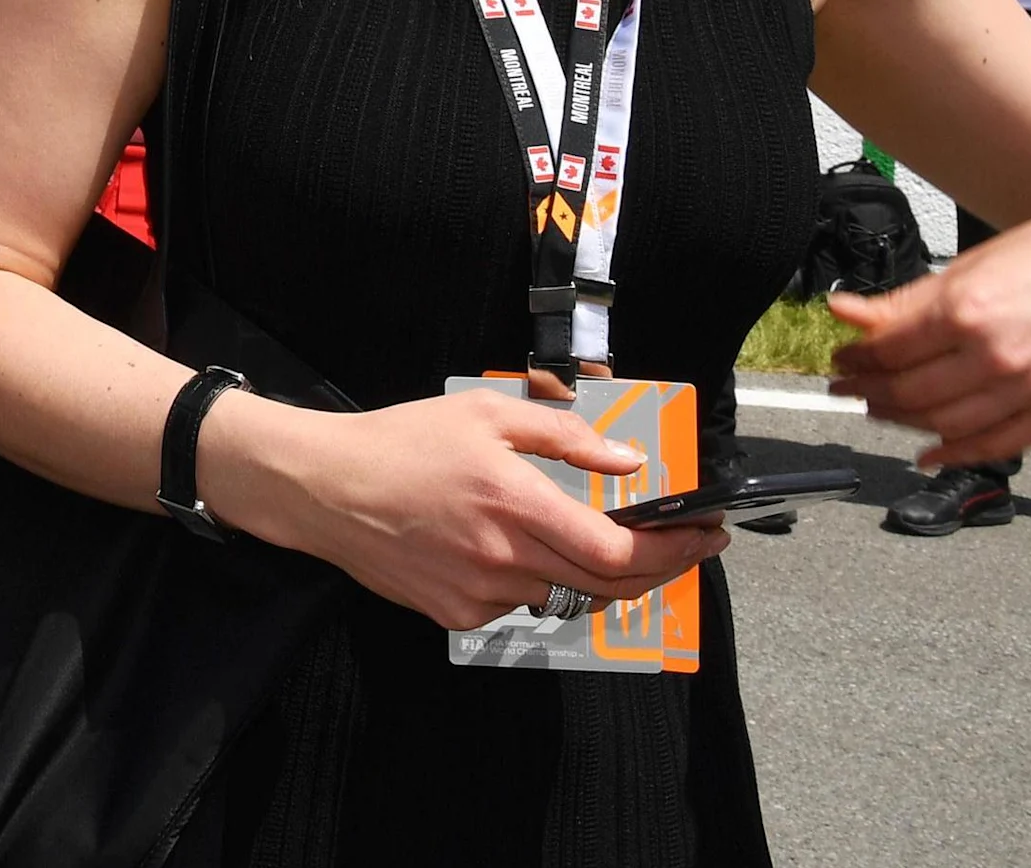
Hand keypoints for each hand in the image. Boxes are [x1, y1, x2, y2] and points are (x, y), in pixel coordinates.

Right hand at [205, 390, 727, 632]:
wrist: (323, 488)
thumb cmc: (400, 442)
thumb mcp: (486, 415)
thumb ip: (563, 437)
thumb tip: (626, 462)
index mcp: (518, 504)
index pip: (620, 551)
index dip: (676, 551)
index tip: (707, 536)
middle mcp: (506, 559)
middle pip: (609, 587)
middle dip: (658, 569)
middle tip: (679, 545)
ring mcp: (480, 594)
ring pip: (564, 596)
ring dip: (590, 573)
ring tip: (586, 538)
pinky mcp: (455, 615)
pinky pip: (518, 604)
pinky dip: (534, 581)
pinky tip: (509, 548)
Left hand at [828, 191, 1030, 467]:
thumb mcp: (972, 264)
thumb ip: (904, 300)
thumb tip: (842, 312)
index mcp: (969, 309)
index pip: (888, 350)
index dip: (856, 357)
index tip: (842, 356)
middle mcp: (1001, 354)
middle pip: (910, 392)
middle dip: (868, 391)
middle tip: (847, 386)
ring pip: (946, 424)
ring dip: (902, 421)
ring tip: (879, 409)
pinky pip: (999, 445)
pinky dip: (958, 453)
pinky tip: (930, 452)